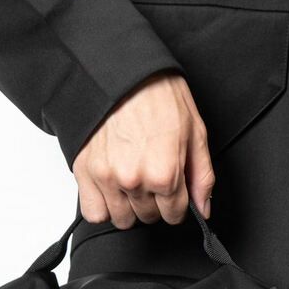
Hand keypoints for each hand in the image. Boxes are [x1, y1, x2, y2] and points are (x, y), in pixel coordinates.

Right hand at [73, 72, 214, 229]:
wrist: (120, 69)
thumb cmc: (159, 94)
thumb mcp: (195, 132)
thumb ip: (202, 177)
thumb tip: (203, 209)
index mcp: (164, 173)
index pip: (174, 215)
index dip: (177, 204)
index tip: (173, 191)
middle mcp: (134, 180)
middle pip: (149, 217)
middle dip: (155, 203)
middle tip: (152, 178)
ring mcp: (107, 178)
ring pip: (122, 219)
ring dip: (130, 207)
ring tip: (132, 182)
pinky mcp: (85, 172)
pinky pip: (94, 212)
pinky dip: (103, 207)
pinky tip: (112, 190)